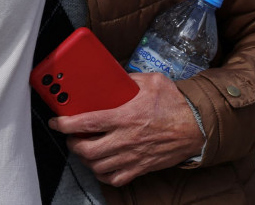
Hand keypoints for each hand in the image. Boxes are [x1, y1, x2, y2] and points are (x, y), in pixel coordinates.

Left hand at [48, 73, 204, 186]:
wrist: (197, 127)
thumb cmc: (175, 104)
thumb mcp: (152, 81)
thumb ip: (128, 79)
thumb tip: (112, 76)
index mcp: (125, 116)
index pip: (86, 122)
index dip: (66, 124)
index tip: (57, 122)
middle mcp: (125, 139)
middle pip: (86, 149)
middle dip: (72, 143)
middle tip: (72, 136)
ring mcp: (132, 156)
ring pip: (97, 166)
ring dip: (85, 159)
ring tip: (85, 148)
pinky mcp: (140, 168)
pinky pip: (114, 179)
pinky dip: (103, 174)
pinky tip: (102, 164)